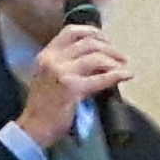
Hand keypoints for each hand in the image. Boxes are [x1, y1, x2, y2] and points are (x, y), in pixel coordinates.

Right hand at [18, 23, 130, 148]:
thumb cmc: (43, 106)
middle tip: (120, 57)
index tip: (105, 39)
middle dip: (108, 47)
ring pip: (95, 57)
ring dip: (114, 59)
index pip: (71, 32)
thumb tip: (97, 58)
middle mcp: (53, 60)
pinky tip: (126, 75)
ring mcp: (62, 73)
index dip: (92, 32)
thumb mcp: (50, 77)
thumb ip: (67, 64)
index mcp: (47, 55)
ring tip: (123, 66)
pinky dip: (116, 75)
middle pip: (88, 43)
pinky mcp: (72, 89)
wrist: (34, 128)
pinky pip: (100, 78)